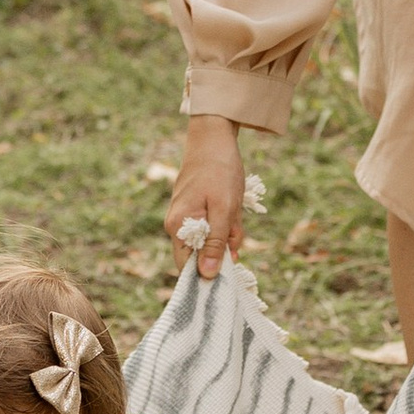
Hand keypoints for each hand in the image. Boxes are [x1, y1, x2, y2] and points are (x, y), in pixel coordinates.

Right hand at [164, 114, 246, 281]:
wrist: (214, 137)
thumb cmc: (220, 171)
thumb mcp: (225, 209)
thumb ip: (216, 243)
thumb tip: (207, 276)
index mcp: (178, 226)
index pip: (188, 267)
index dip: (209, 275)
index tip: (230, 274)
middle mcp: (176, 225)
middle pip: (202, 254)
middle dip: (225, 249)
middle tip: (237, 231)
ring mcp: (185, 216)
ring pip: (211, 240)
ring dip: (229, 234)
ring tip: (236, 212)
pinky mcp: (195, 209)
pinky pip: (213, 226)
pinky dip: (228, 222)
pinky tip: (234, 208)